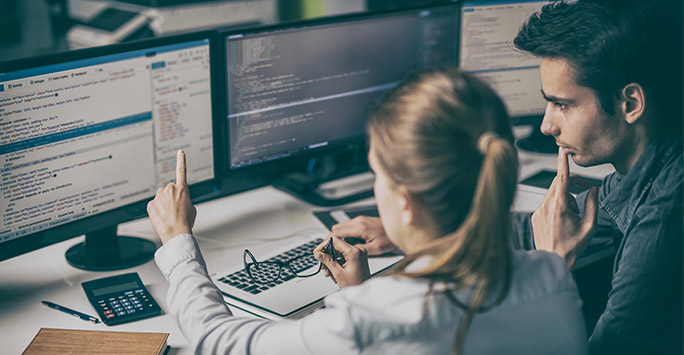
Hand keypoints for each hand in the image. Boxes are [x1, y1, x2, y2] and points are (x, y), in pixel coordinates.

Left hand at [147, 150, 196, 243]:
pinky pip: (154, 205)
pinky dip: (157, 210)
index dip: (181, 160)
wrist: (176, 232)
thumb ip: (184, 199)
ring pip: (161, 197)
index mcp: (182, 189)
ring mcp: (159, 196)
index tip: (180, 152)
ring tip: (169, 215)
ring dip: (164, 203)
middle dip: (171, 197)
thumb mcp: (192, 208)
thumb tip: (177, 201)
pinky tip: (162, 217)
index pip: (182, 171)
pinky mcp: (151, 204)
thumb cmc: (185, 222)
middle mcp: (170, 189)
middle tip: (175, 209)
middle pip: (169, 189)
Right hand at [314, 237, 369, 287]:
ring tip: (328, 272)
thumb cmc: (356, 285)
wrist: (364, 294)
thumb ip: (327, 261)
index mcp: (354, 252)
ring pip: (339, 253)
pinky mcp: (357, 258)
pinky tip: (334, 273)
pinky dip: (337, 263)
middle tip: (322, 265)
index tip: (317, 252)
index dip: (324, 245)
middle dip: (327, 256)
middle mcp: (358, 251)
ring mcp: (358, 254)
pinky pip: (344, 257)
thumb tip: (318, 253)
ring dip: (331, 261)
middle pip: (337, 247)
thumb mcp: (338, 273)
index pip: (336, 241)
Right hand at [329, 216, 397, 255]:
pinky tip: (349, 242)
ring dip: (338, 236)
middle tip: (330, 249)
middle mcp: (358, 221)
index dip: (328, 241)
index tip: (324, 247)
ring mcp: (360, 219)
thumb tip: (346, 251)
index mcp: (360, 228)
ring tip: (339, 247)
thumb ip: (359, 250)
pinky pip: (348, 226)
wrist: (398, 229)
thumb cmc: (389, 239)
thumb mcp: (375, 249)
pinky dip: (344, 233)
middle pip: (336, 228)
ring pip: (341, 226)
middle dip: (331, 239)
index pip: (337, 232)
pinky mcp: (362, 220)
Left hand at [531, 147, 598, 267]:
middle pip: (558, 183)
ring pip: (553, 193)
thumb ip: (593, 204)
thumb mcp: (590, 226)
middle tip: (585, 190)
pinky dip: (557, 205)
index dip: (562, 163)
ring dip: (566, 196)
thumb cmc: (572, 246)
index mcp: (559, 206)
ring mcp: (538, 211)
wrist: (553, 260)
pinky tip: (563, 219)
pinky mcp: (535, 216)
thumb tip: (593, 189)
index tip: (562, 150)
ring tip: (574, 215)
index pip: (561, 178)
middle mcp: (546, 206)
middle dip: (572, 183)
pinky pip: (547, 202)